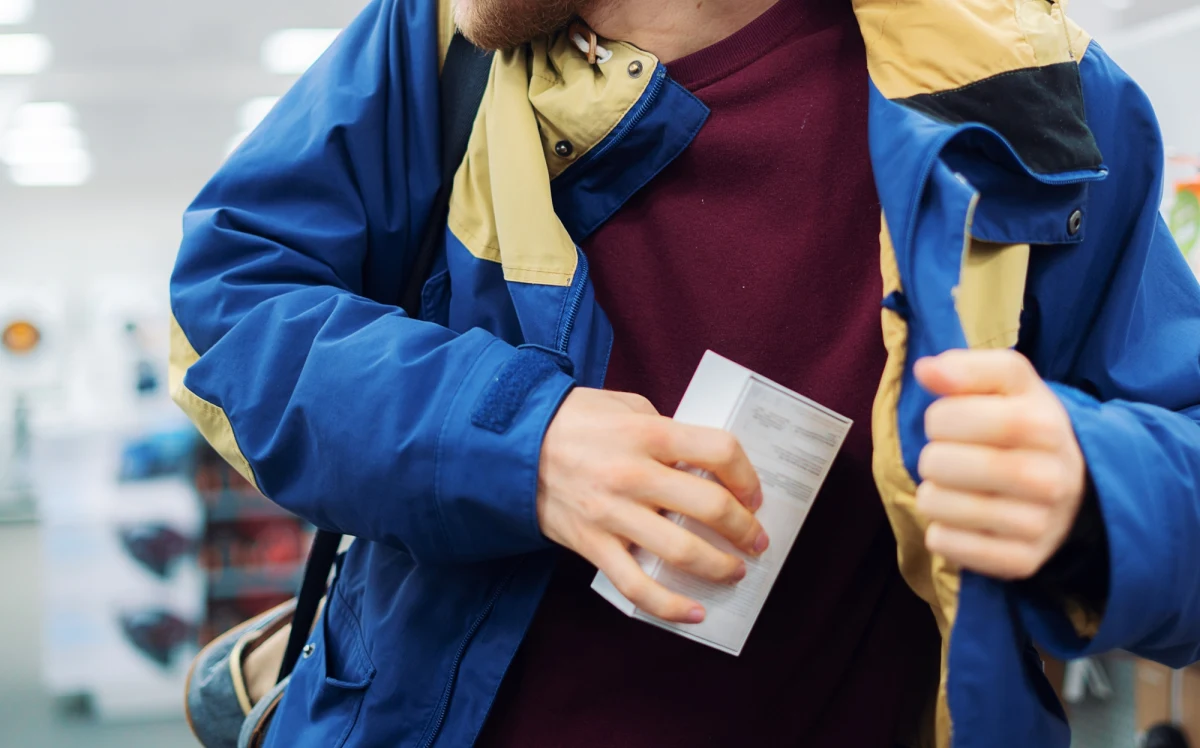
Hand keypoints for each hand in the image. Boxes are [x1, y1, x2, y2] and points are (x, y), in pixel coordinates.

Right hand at [538, 388, 767, 623]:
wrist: (511, 445)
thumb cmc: (573, 420)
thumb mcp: (625, 407)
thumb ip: (665, 429)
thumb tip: (702, 463)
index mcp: (647, 434)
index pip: (719, 450)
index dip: (746, 475)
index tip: (753, 493)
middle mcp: (633, 474)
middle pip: (710, 507)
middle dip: (745, 529)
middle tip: (756, 540)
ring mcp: (612, 514)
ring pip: (681, 552)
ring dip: (720, 567)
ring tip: (734, 570)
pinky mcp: (592, 544)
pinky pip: (636, 586)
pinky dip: (670, 606)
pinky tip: (694, 612)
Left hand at [914, 349, 1086, 579]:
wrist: (1079, 485)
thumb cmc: (1028, 427)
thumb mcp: (1010, 385)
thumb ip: (967, 369)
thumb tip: (926, 369)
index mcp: (1044, 424)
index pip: (951, 417)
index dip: (937, 417)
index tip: (949, 421)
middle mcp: (1049, 478)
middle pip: (939, 463)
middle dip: (931, 456)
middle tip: (951, 457)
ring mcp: (1038, 525)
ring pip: (935, 505)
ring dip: (932, 494)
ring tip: (957, 488)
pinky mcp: (1022, 561)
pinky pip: (946, 544)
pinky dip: (941, 531)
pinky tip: (964, 520)